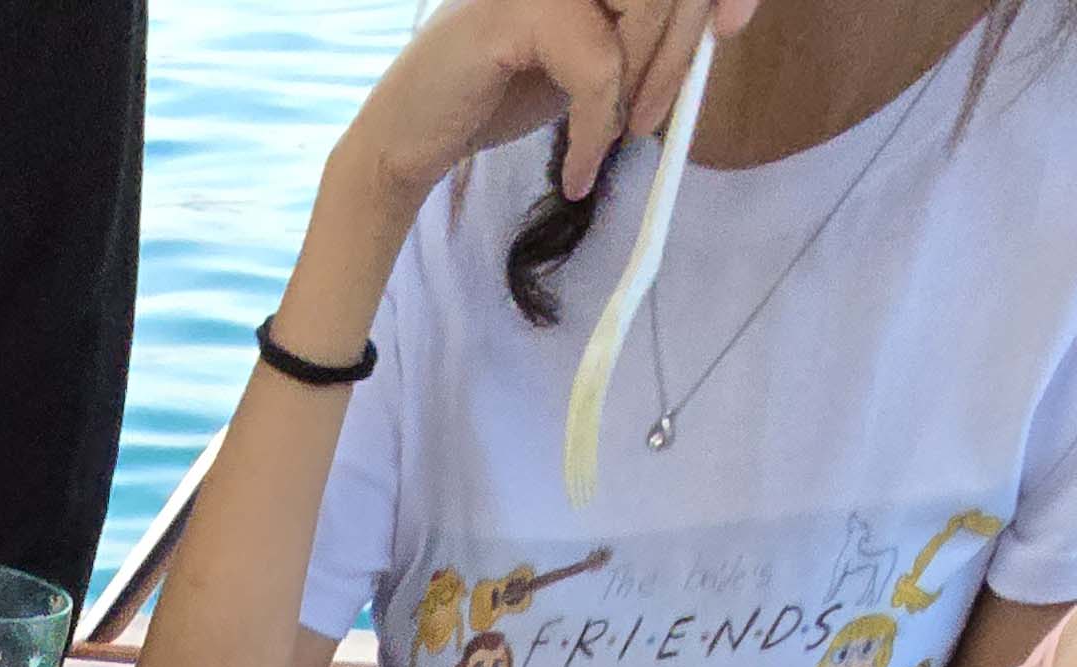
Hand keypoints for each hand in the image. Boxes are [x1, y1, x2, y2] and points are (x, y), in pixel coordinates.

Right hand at [336, 0, 759, 217]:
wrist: (409, 139)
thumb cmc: (499, 92)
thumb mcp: (589, 52)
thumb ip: (641, 28)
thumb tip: (722, 17)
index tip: (736, 24)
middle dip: (679, 51)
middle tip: (648, 122)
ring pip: (648, 5)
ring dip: (644, 83)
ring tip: (614, 138)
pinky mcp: (519, 10)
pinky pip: (600, 66)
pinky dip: (598, 128)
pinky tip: (580, 170)